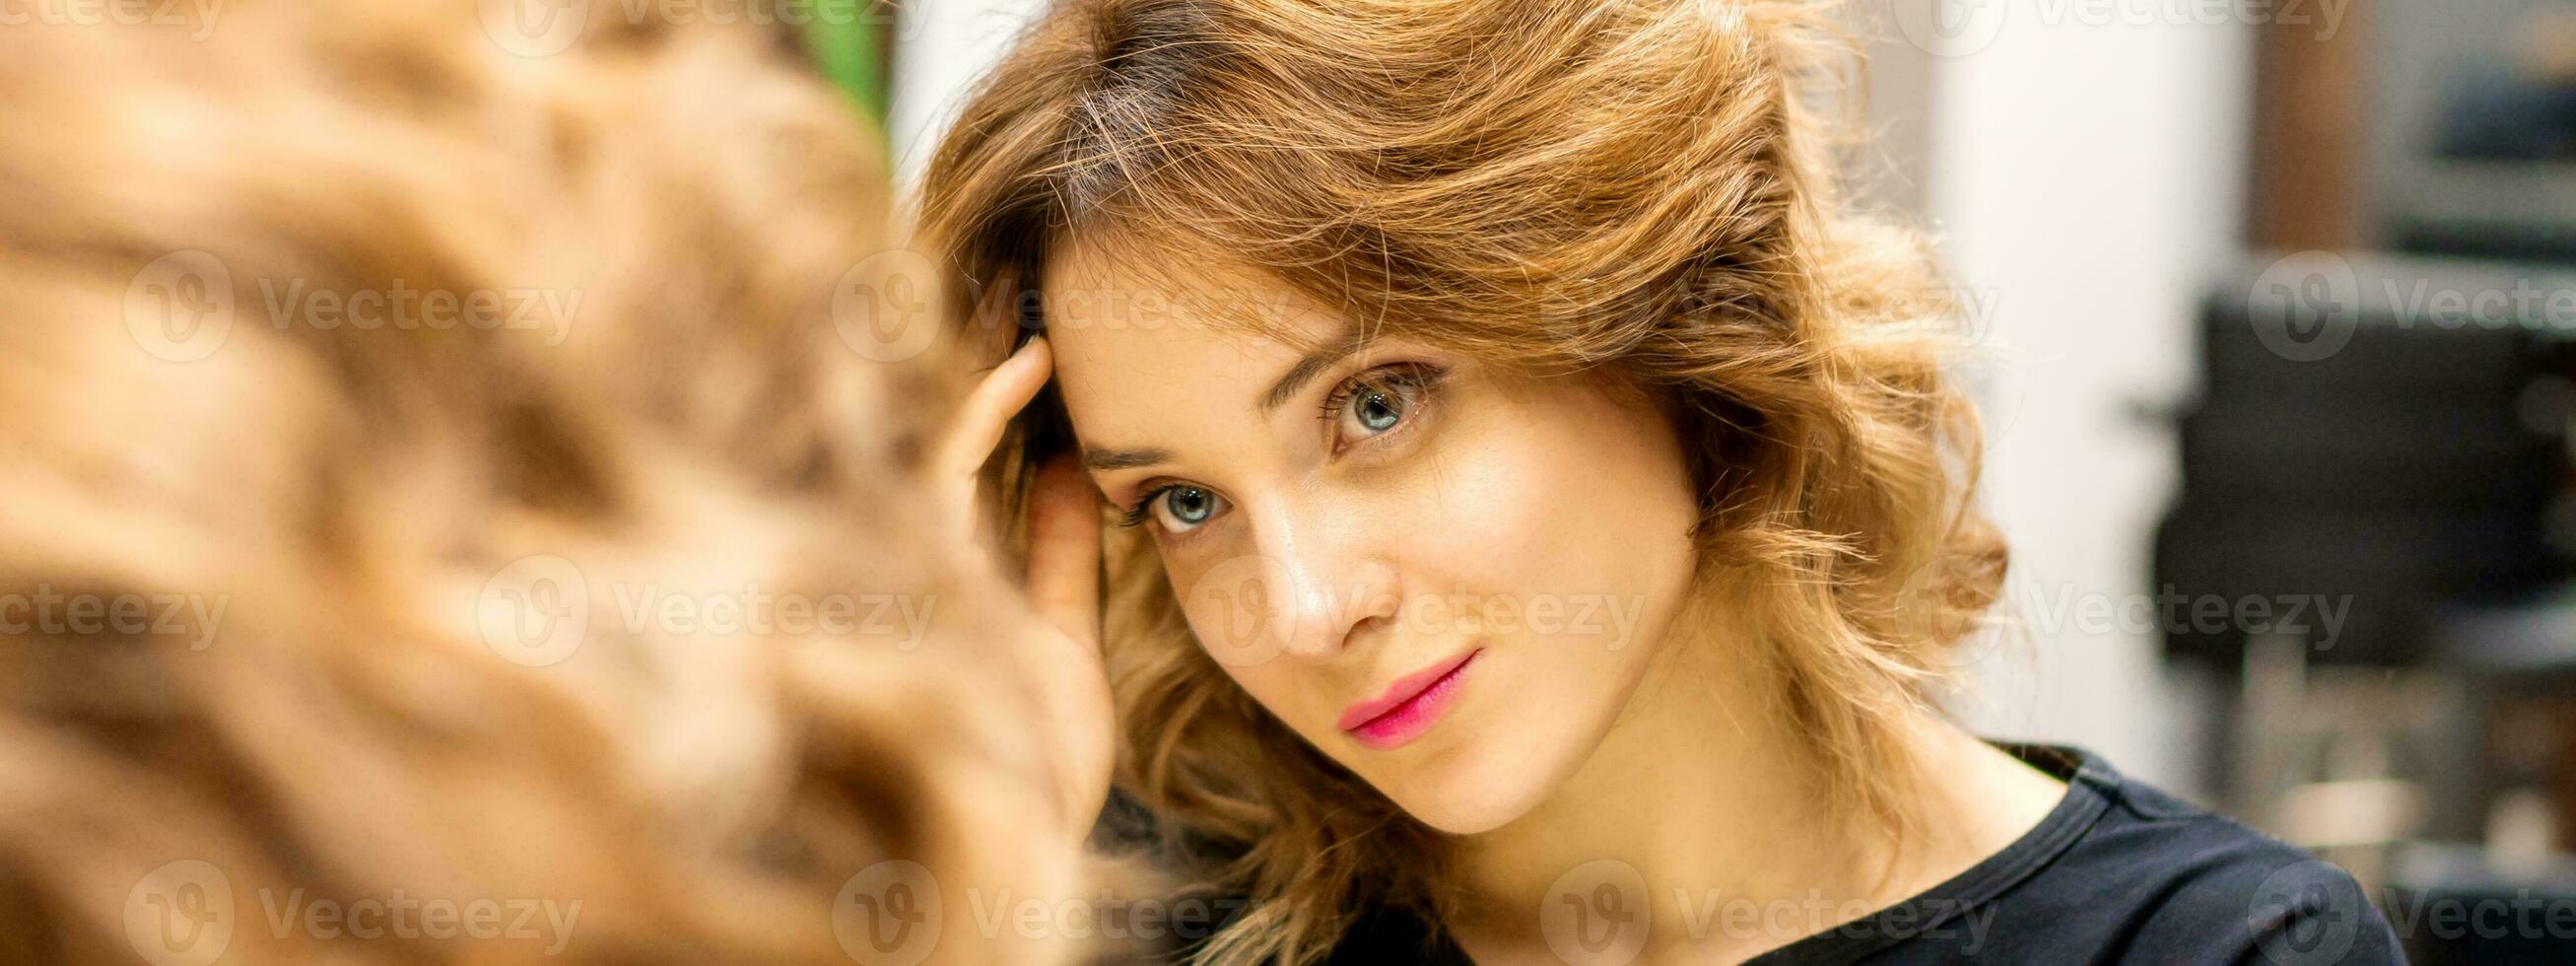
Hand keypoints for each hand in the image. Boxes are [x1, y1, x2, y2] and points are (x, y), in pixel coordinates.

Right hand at [932, 337, 1113, 835]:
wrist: (1025, 852)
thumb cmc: (1039, 765)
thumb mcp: (1065, 640)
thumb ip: (1062, 555)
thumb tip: (1080, 467)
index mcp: (956, 569)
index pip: (969, 456)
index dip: (1001, 390)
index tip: (1047, 326)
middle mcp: (924, 558)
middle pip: (939, 432)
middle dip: (973, 353)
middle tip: (1027, 277)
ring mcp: (917, 564)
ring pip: (929, 434)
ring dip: (978, 360)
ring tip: (1030, 293)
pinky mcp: (926, 577)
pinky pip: (944, 473)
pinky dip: (984, 413)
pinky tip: (1029, 364)